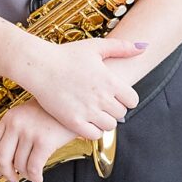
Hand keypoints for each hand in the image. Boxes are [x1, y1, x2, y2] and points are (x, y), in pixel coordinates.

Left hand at [0, 99, 76, 181]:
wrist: (72, 104)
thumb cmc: (51, 112)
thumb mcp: (26, 115)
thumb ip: (14, 132)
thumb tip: (7, 162)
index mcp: (9, 118)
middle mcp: (16, 124)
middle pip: (1, 158)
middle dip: (7, 175)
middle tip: (14, 181)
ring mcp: (29, 132)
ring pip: (19, 165)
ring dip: (26, 176)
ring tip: (32, 176)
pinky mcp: (44, 141)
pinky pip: (34, 168)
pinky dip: (35, 178)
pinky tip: (39, 179)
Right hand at [20, 37, 145, 139]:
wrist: (38, 65)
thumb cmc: (65, 54)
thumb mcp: (94, 46)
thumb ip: (121, 47)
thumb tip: (144, 47)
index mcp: (109, 81)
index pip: (132, 100)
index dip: (125, 98)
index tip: (115, 94)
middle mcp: (101, 97)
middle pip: (121, 113)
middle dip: (114, 108)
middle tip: (101, 102)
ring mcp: (87, 110)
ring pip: (109, 125)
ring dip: (104, 120)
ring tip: (93, 111)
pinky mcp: (73, 121)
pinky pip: (94, 134)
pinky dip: (93, 130)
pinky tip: (85, 119)